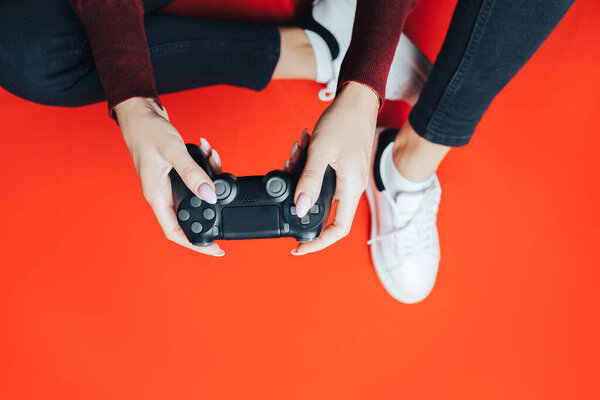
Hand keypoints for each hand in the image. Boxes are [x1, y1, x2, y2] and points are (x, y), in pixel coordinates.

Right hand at [115, 97, 224, 255]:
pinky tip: (208, 151)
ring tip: (217, 163)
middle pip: (189, 217)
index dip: (196, 245)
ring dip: (210, 181)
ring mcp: (168, 184)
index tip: (215, 250)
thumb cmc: (147, 131)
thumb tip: (210, 195)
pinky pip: (194, 177)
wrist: (138, 111)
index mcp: (157, 196)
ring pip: (195, 194)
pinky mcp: (174, 172)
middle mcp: (162, 194)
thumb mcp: (173, 152)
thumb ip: (192, 173)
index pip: (175, 232)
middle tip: (227, 207)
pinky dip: (205, 166)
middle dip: (210, 211)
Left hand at [287, 82, 378, 254]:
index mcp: (351, 188)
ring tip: (295, 154)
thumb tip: (301, 208)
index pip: (338, 229)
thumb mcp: (321, 151)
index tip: (299, 248)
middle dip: (300, 197)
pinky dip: (306, 165)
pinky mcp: (341, 168)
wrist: (357, 101)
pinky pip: (319, 176)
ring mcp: (347, 178)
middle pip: (322, 209)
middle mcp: (351, 187)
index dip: (319, 243)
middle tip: (289, 173)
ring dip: (301, 176)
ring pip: (317, 190)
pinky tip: (301, 148)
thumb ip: (309, 181)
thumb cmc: (344, 123)